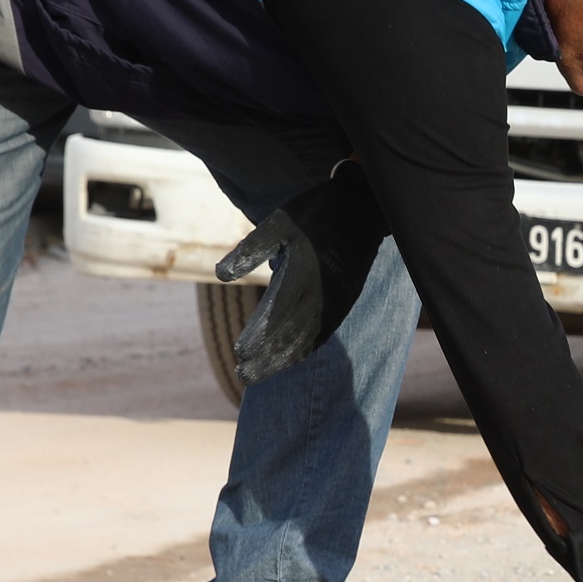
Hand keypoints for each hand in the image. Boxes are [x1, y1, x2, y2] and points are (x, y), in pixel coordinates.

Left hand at [213, 164, 387, 390]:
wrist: (362, 206)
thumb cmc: (314, 213)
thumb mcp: (279, 222)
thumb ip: (250, 250)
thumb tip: (221, 275)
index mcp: (303, 273)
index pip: (278, 314)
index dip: (259, 336)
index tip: (238, 352)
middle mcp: (322, 292)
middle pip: (293, 334)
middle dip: (268, 357)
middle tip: (243, 375)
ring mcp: (337, 299)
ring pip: (310, 338)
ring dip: (285, 358)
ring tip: (260, 372)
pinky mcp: (345, 300)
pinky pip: (324, 331)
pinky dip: (306, 348)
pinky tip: (290, 358)